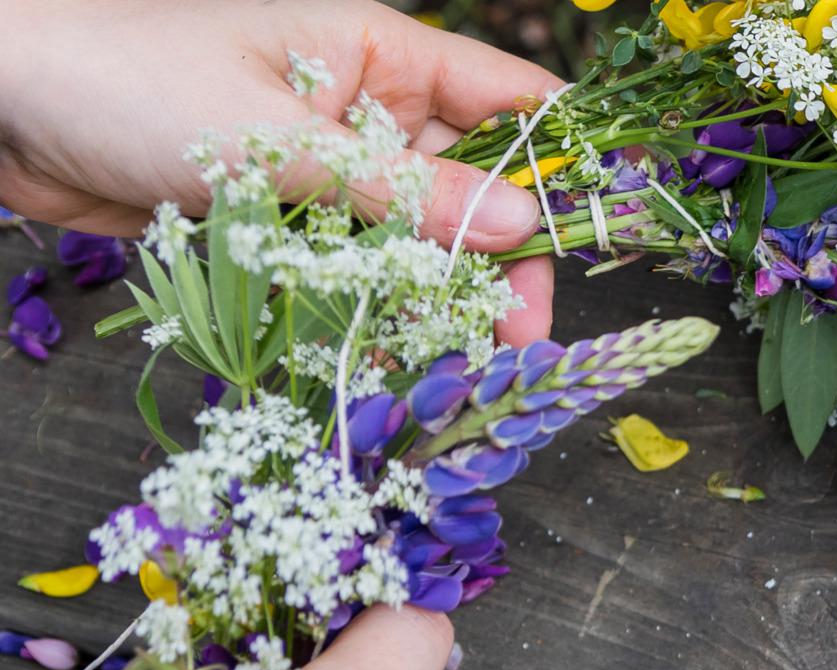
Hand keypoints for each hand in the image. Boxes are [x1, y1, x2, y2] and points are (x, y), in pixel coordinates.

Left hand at [0, 0, 562, 342]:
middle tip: (518, 330)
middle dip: (505, 259)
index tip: (618, 223)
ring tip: (463, 355)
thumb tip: (523, 226)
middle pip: (477, 187)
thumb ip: (406, 191)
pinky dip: (380, 312)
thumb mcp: (279, 138)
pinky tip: (399, 352)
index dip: (572, 156)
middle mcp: (366, 109)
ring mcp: (326, 169)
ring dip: (444, 297)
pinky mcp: (283, 223)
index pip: (514, 97)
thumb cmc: (124, 79)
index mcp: (378, 53)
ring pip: (420, 241)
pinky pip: (358, 272)